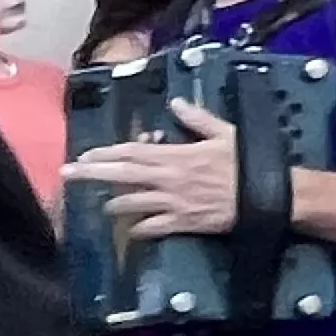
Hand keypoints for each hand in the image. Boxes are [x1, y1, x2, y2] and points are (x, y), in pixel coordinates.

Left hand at [68, 100, 241, 238]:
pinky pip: (153, 228)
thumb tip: (175, 103)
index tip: (84, 155)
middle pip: (122, 175)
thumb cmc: (247, 162)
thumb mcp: (225, 133)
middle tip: (68, 176)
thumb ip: (198, 118)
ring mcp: (174, 203)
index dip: (106, 153)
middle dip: (92, 175)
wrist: (267, 195)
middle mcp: (169, 179)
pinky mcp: (183, 222)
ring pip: (132, 203)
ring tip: (104, 206)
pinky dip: (140, 230)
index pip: (132, 152)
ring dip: (114, 204)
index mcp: (177, 155)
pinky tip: (132, 232)